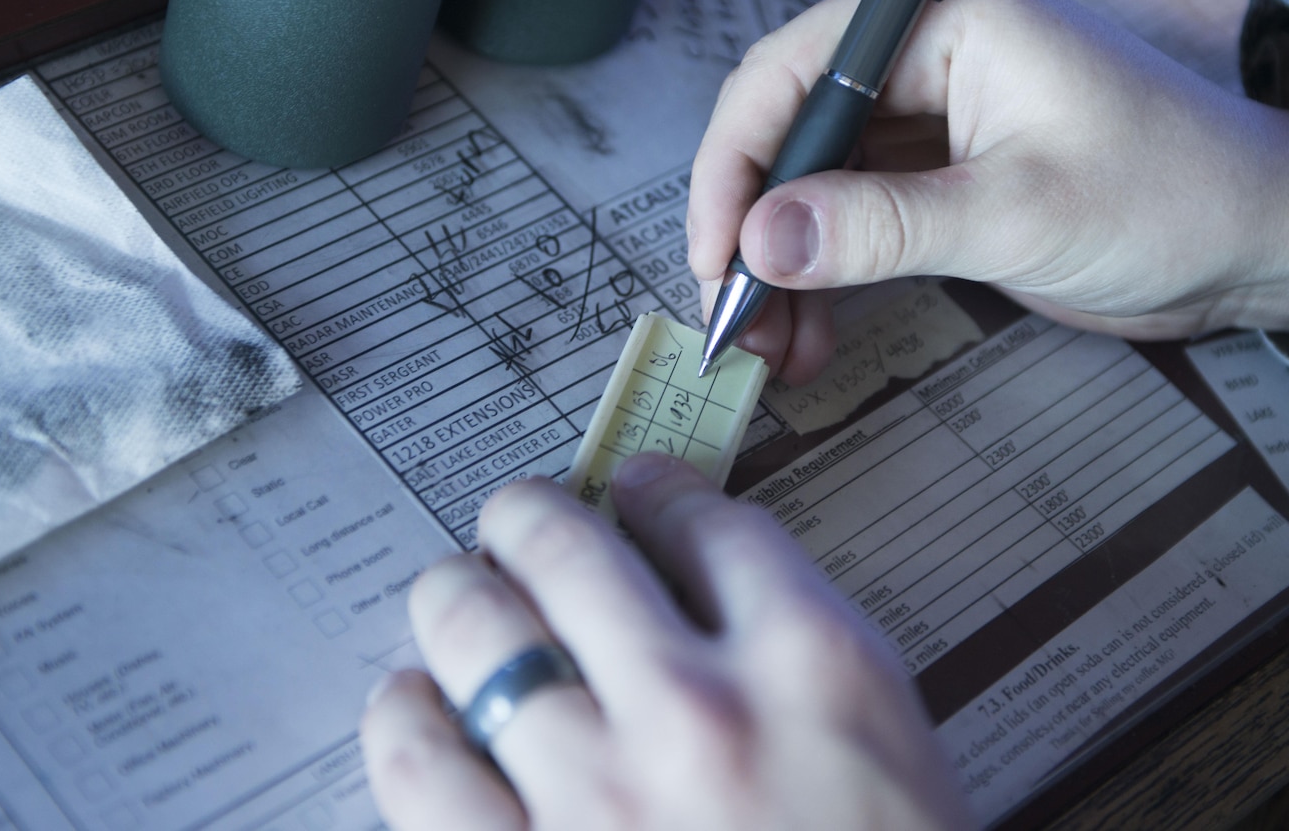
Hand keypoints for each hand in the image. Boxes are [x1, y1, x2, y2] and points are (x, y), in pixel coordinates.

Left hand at [360, 454, 970, 830]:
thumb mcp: (886, 763)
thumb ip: (800, 669)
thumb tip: (693, 596)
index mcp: (817, 670)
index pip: (705, 519)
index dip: (653, 492)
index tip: (633, 494)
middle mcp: (701, 709)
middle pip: (569, 545)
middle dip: (529, 518)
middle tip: (518, 524)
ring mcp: (596, 796)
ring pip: (476, 627)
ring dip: (458, 598)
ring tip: (456, 598)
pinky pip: (416, 758)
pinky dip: (402, 717)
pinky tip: (411, 710)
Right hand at [689, 0, 1288, 381]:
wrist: (1263, 240)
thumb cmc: (1169, 196)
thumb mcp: (1017, 215)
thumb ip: (881, 227)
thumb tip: (757, 244)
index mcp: (946, 15)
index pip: (796, 70)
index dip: (736, 163)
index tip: (713, 256)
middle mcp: (929, 49)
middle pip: (793, 127)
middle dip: (754, 226)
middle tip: (733, 323)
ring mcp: (935, 112)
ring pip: (815, 179)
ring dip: (784, 262)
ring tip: (771, 349)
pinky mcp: (947, 170)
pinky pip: (855, 212)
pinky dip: (827, 272)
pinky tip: (812, 334)